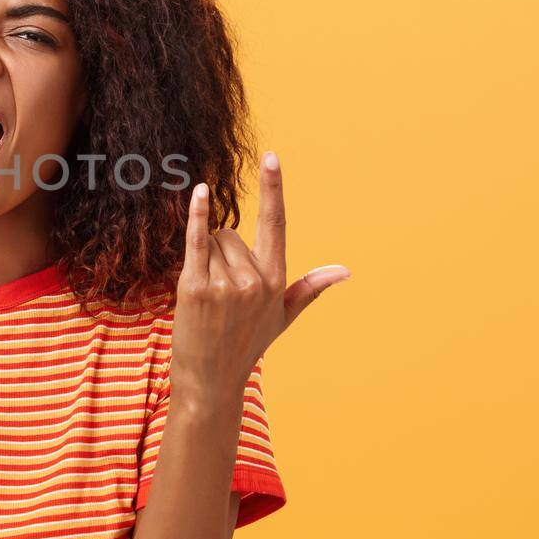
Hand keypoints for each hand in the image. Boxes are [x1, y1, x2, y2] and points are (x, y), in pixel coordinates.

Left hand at [169, 151, 349, 399]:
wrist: (210, 381)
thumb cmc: (246, 345)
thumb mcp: (282, 317)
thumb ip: (310, 288)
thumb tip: (343, 271)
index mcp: (276, 280)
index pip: (276, 223)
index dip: (273, 187)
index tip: (272, 156)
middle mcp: (254, 280)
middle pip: (232, 233)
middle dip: (222, 253)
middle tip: (219, 292)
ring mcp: (225, 284)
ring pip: (211, 242)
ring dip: (205, 261)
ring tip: (207, 298)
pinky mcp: (195, 288)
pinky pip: (196, 242)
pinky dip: (197, 216)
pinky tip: (199, 192)